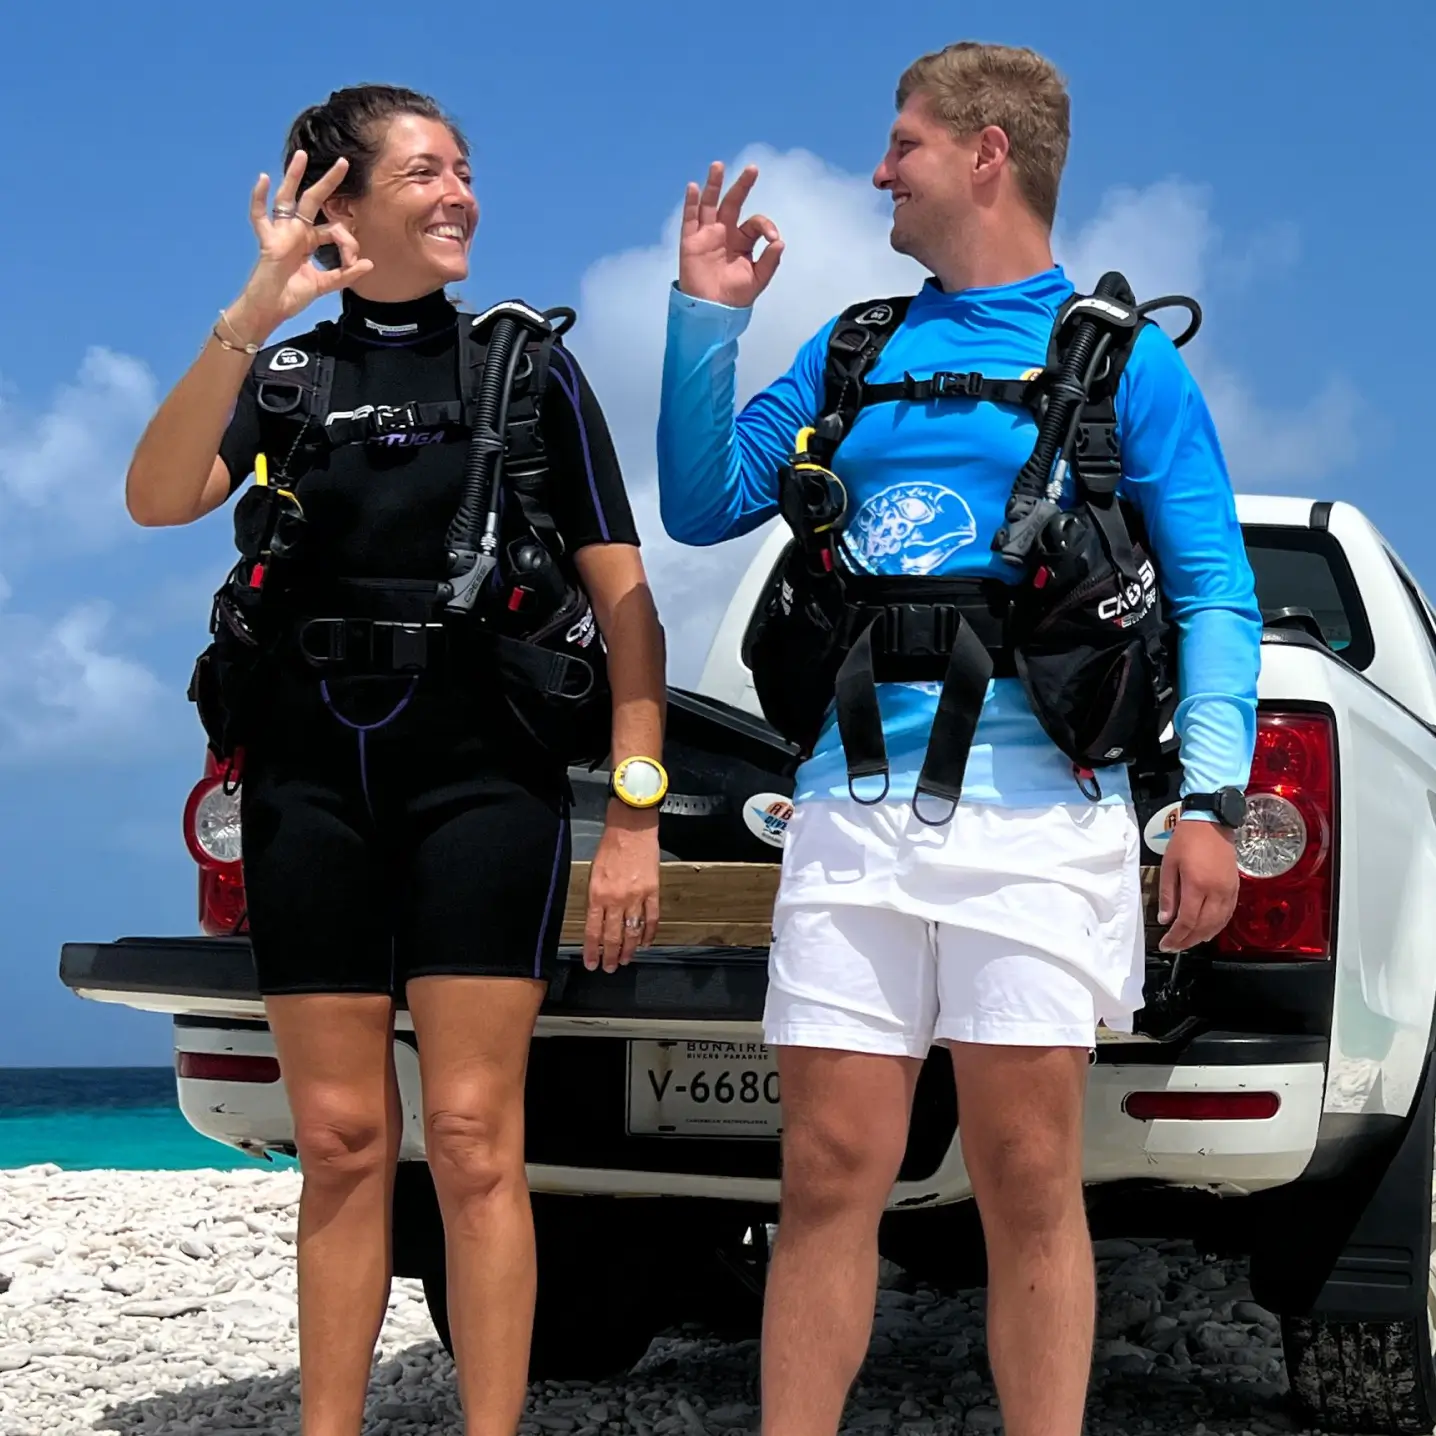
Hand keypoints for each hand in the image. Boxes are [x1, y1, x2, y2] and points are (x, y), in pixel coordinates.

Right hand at [225, 150, 373, 344]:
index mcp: (310, 240)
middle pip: (313, 200)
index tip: (353, 262)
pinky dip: (259, 198)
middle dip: (328, 182)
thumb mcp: (325, 285)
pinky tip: (263, 179)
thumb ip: (346, 275)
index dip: (348, 243)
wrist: (272, 309)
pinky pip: (259, 216)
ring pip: (287, 198)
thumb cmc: (292, 295)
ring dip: (294, 177)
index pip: (335, 230)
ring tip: (301, 155)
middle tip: (344, 162)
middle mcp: (296, 231)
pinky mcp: (269, 240)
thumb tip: (370, 264)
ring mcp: (281, 233)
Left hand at [583, 803, 660, 972]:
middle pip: (612, 936)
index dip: (592, 950)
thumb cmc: (610, 847)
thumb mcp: (594, 873)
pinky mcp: (653, 892)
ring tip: (626, 960)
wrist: (631, 829)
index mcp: (597, 894)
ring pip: (632, 932)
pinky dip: (648, 933)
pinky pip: (651, 919)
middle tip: (610, 968)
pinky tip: (645, 943)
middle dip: (610, 956)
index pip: (592, 930)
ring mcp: (636, 897)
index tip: (591, 963)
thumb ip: (596, 898)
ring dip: (628, 949)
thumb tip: (597, 921)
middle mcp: (616, 899)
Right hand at [678, 161, 784, 308]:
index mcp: (742, 241)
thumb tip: (779, 242)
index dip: (765, 225)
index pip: (755, 223)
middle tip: (753, 169)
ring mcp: (706, 235)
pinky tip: (693, 187)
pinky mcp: (690, 242)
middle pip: (733, 203)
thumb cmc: (734, 297)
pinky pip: (689, 219)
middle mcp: (724, 233)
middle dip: (742, 186)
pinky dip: (690, 203)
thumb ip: (769, 261)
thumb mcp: (757, 279)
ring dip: (713, 185)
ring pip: (709, 204)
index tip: (772, 239)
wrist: (712, 312)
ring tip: (718, 166)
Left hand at [1158, 819, 1240, 951]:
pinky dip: (1217, 927)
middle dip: (1187, 940)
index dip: (1176, 937)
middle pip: (1203, 926)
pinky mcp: (1236, 888)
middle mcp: (1216, 892)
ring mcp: (1229, 891)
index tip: (1165, 944)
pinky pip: (1228, 914)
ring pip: (1218, 924)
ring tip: (1187, 942)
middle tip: (1174, 947)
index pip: (1187, 921)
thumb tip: (1165, 919)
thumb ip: (1168, 894)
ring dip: (1202, 937)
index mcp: (1197, 885)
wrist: (1211, 823)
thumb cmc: (1185, 841)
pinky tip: (1207, 931)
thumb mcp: (1169, 865)